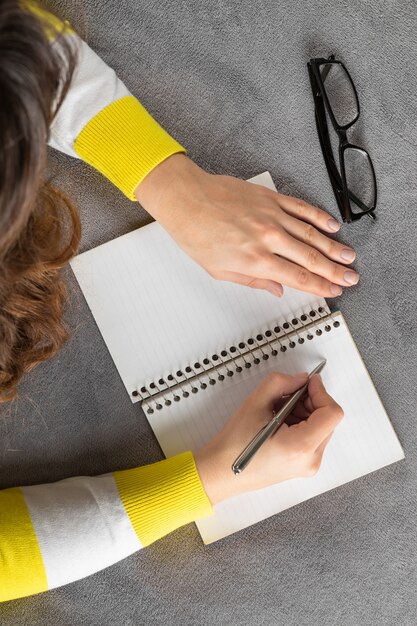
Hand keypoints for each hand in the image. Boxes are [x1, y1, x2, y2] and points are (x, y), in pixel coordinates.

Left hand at [135, 154, 357, 297]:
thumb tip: (277, 289)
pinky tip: (332, 225)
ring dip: (333, 247)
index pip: (298, 277)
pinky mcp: (270, 199)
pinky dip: (319, 217)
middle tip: (351, 277)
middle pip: (311, 258)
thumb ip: (253, 282)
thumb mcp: (220, 271)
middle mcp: (268, 238)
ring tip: (349, 257)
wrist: (186, 200)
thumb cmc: (196, 234)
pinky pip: (301, 209)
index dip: (320, 286)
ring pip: (311, 235)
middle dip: (334, 271)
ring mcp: (272, 216)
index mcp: (256, 260)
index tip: (333, 291)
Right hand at [194, 372, 343, 504]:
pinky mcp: (302, 466)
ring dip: (304, 412)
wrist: (221, 473)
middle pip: (327, 420)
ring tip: (278, 412)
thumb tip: (300, 379)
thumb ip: (280, 383)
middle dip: (310, 401)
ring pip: (321, 427)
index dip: (321, 392)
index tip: (308, 383)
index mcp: (301, 446)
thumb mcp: (255, 404)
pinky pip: (312, 438)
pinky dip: (301, 424)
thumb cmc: (234, 446)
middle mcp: (310, 460)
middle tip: (287, 395)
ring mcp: (308, 466)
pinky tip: (279, 423)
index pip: (332, 413)